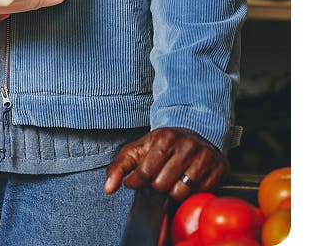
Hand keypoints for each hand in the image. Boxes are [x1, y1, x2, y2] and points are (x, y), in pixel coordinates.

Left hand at [103, 127, 227, 201]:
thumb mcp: (137, 149)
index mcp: (165, 138)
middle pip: (162, 186)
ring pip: (180, 193)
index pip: (145, 174)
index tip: (139, 178)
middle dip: (157, 185)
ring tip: (174, 178)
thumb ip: (118, 167)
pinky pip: (199, 194)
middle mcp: (187, 145)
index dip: (138, 182)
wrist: (196, 133)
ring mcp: (205, 157)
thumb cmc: (164, 144)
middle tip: (161, 175)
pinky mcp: (218, 168)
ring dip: (173, 190)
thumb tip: (108, 188)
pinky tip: (189, 179)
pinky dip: (191, 192)